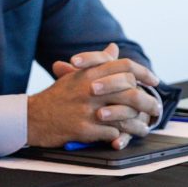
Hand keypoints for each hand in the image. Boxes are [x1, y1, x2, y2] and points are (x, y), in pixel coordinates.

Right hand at [32, 43, 160, 148]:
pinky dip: (119, 137)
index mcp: (87, 74)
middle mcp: (88, 89)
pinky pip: (111, 133)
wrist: (31, 117)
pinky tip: (121, 138)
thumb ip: (97, 62)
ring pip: (125, 115)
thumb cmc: (55, 97)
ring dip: (138, 124)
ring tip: (143, 128)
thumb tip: (113, 48)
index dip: (143, 72)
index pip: (123, 66)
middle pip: (130, 92)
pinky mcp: (83, 129)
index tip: (154, 81)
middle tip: (155, 109)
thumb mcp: (74, 76)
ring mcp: (86, 109)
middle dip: (148, 102)